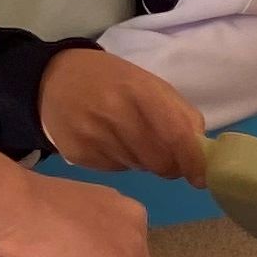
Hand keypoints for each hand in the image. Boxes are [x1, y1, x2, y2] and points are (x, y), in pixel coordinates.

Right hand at [38, 46, 209, 184]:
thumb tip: (200, 154)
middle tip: (167, 156)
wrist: (55, 79)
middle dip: (170, 165)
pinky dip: (122, 162)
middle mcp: (115, 113)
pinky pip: (115, 170)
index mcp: (140, 91)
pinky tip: (110, 143)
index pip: (176, 135)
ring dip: (145, 162)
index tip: (200, 177)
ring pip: (138, 168)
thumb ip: (181, 115)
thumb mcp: (151, 85)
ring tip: (131, 139)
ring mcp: (93, 135)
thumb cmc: (114, 81)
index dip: (193, 161)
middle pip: (159, 160)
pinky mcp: (77, 153)